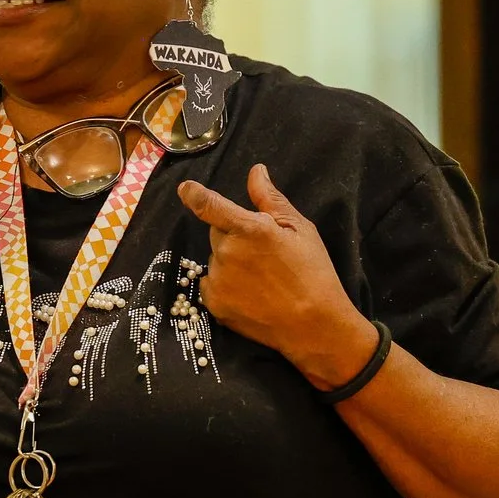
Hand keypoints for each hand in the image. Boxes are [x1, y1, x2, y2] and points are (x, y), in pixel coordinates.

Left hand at [175, 164, 368, 378]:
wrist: (313, 326)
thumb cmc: (313, 273)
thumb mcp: (300, 229)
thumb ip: (271, 199)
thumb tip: (256, 172)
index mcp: (249, 230)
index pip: (210, 206)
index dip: (194, 195)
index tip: (185, 189)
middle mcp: (227, 252)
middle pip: (218, 233)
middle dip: (233, 235)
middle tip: (263, 253)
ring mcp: (218, 279)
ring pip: (216, 259)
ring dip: (230, 261)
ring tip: (261, 278)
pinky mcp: (214, 303)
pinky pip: (212, 283)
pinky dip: (226, 285)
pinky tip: (250, 294)